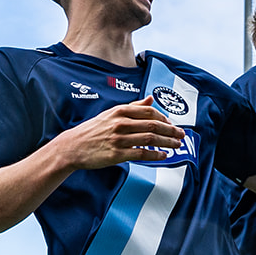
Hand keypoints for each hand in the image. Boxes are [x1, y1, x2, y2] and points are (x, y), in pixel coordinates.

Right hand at [56, 97, 182, 169]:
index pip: (149, 111)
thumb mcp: (111, 114)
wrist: (73, 146)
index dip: (165, 118)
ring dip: (167, 142)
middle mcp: (121, 123)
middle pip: (154, 125)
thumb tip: (150, 99)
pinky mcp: (117, 154)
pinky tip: (163, 156)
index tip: (172, 124)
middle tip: (181, 135)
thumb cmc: (93, 130)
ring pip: (150, 139)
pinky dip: (155, 154)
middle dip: (171, 130)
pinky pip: (142, 153)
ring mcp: (119, 139)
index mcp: (120, 111)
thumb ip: (133, 107)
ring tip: (177, 145)